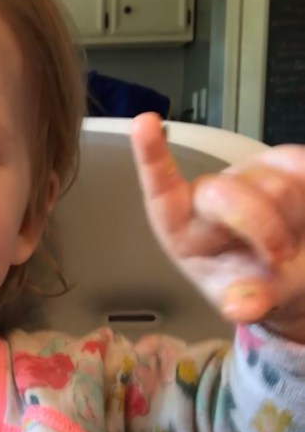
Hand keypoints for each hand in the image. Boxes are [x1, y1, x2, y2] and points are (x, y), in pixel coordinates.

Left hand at [130, 112, 304, 342]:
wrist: (292, 276)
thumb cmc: (254, 286)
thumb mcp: (248, 302)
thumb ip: (247, 302)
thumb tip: (242, 308)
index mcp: (183, 229)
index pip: (161, 190)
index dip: (152, 157)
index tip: (143, 123)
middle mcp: (209, 196)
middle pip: (231, 194)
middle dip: (262, 229)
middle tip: (281, 257)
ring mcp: (247, 174)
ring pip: (277, 185)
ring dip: (292, 220)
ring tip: (287, 244)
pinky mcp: (285, 161)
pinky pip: (303, 168)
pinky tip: (304, 218)